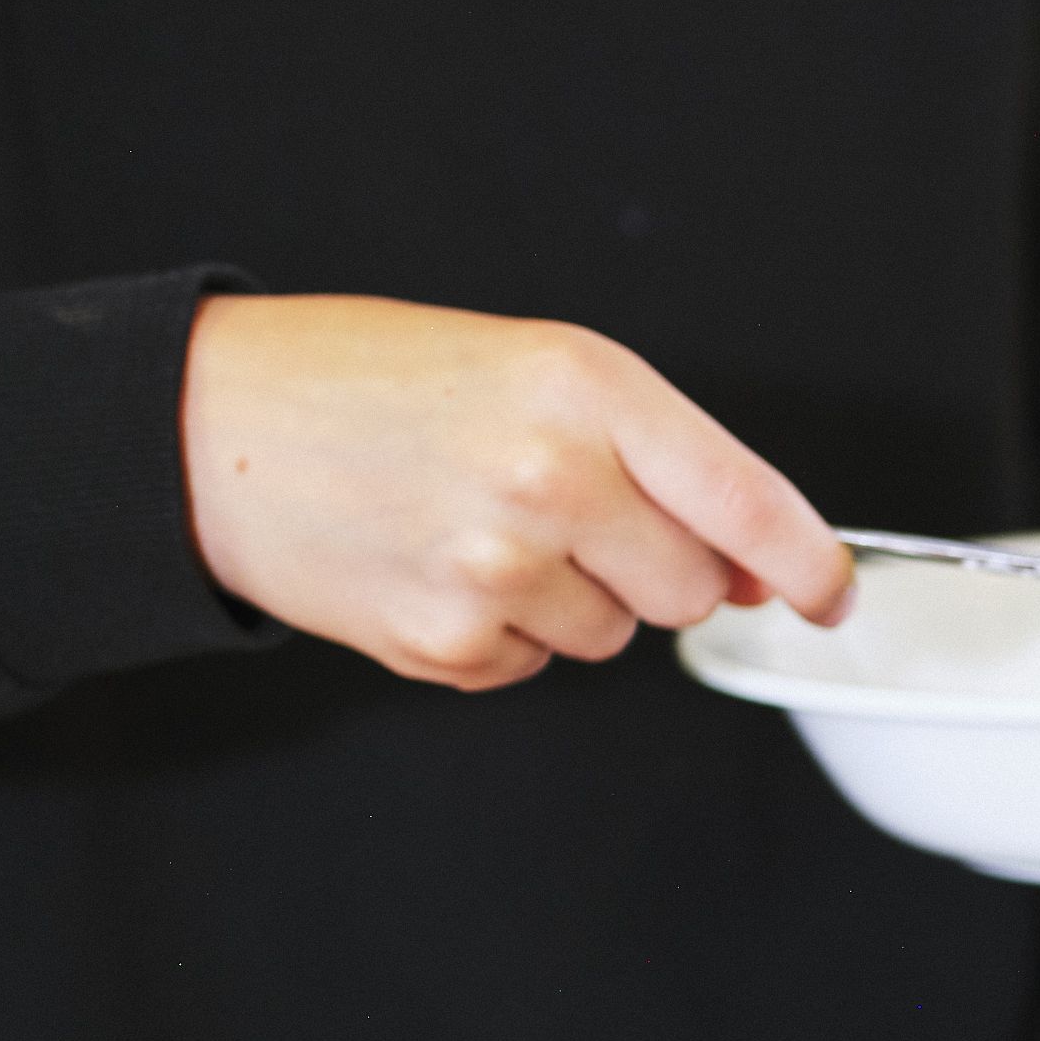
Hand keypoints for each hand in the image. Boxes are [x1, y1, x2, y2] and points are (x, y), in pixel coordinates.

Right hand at [178, 294, 851, 689]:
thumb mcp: (536, 374)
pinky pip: (532, 667)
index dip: (809, 565)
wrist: (209, 424)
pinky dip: (495, 632)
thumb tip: (758, 569)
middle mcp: (552, 477)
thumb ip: (663, 463)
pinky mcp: (447, 641)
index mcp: (586, 389)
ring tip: (470, 523)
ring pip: (612, 634)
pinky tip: (429, 564)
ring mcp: (499, 567)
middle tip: (556, 509)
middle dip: (647, 565)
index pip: (748, 504)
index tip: (830, 593)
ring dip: (565, 596)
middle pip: (689, 589)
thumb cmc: (375, 383)